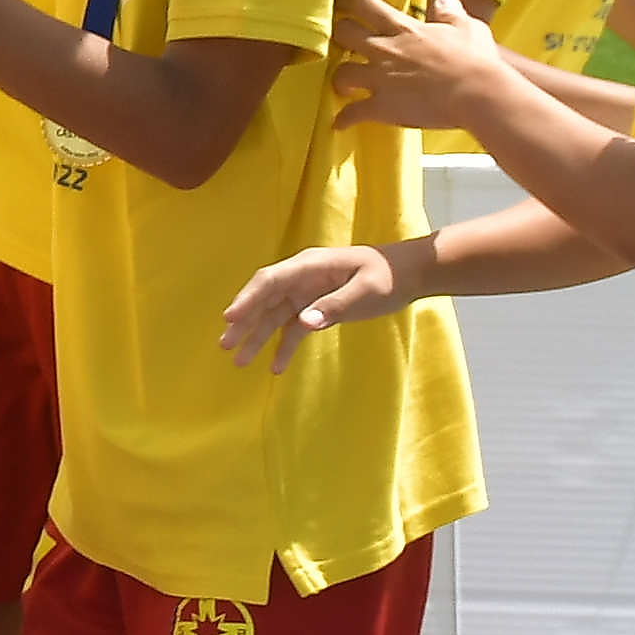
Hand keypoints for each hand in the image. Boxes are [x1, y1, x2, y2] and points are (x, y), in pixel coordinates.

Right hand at [221, 241, 409, 367]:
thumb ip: (334, 306)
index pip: (270, 281)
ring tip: (240, 361)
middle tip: (226, 345)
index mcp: (309, 267)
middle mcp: (301, 279)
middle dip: (244, 322)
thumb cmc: (387, 278)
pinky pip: (293, 328)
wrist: (409, 275)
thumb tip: (303, 323)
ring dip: (257, 337)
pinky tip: (276, 367)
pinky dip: (284, 346)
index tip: (230, 319)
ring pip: (274, 316)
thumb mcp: (365, 291)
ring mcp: (307, 294)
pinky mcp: (316, 308)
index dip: (247, 299)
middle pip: (265, 300)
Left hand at [321, 0, 508, 139]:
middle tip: (341, 41)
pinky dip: (344, 119)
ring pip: (341, 73)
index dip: (349, 2)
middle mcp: (385, 50)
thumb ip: (451, 13)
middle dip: (339, 36)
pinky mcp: (382, 107)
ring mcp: (380, 79)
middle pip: (343, 34)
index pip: (365, 5)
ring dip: (338, 79)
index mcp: (404, 29)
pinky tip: (341, 124)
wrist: (476, 94)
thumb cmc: (476, 60)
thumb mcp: (468, 28)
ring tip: (343, 85)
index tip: (344, 3)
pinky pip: (352, 113)